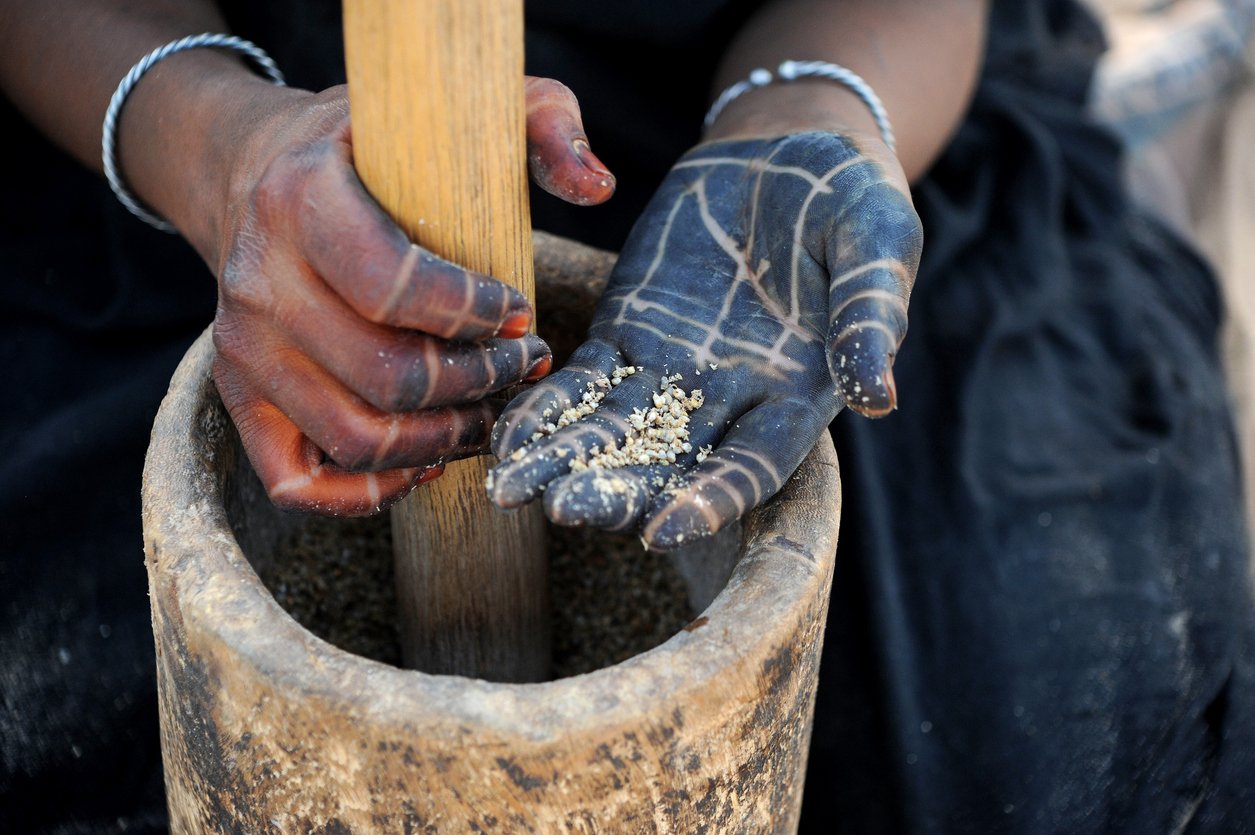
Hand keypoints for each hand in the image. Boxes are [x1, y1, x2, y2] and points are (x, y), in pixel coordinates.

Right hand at [211, 78, 613, 514]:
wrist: (260, 174)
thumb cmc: (376, 150)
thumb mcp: (460, 106)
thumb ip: (544, 122)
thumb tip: (598, 188)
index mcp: (300, 198)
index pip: (396, 287)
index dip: (477, 316)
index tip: (520, 314)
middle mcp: (258, 279)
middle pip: (388, 377)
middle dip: (479, 384)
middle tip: (522, 367)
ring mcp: (241, 347)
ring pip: (356, 438)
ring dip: (443, 440)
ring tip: (489, 414)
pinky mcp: (239, 396)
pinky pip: (297, 483)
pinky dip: (369, 493)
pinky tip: (428, 460)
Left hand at [488, 131, 919, 547]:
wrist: (791, 152)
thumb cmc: (853, 200)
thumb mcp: (879, 245)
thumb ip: (872, 317)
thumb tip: (878, 398)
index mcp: (794, 398)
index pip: (749, 467)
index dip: (709, 500)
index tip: (660, 530)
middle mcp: (729, 401)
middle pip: (667, 463)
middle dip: (616, 490)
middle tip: (563, 510)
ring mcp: (671, 370)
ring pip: (613, 430)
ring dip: (564, 461)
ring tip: (510, 489)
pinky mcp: (627, 330)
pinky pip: (582, 379)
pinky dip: (546, 406)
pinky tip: (507, 433)